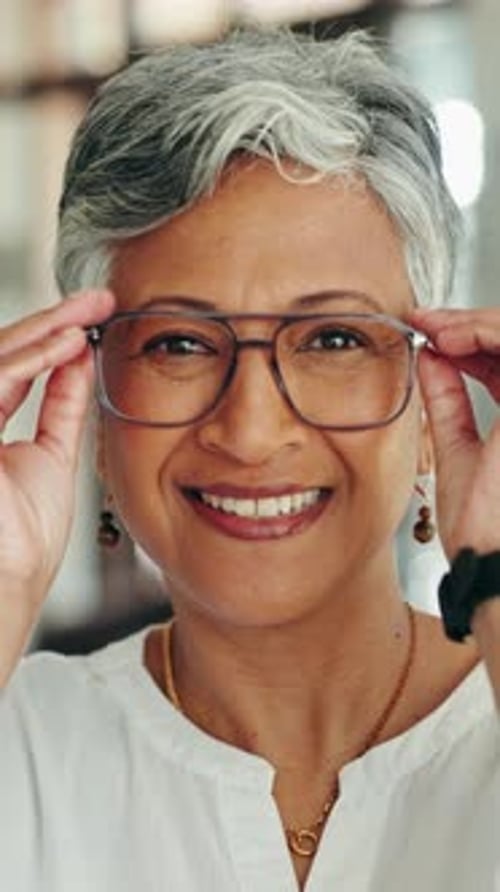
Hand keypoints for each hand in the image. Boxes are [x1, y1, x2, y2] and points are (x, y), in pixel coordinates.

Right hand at [0, 289, 113, 651]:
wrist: (10, 583)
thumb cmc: (24, 540)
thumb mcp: (53, 454)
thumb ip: (63, 405)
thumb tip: (80, 359)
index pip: (12, 368)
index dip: (50, 340)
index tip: (92, 318)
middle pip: (2, 353)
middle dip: (51, 323)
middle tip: (96, 301)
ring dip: (44, 330)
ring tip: (88, 313)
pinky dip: (31, 358)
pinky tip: (67, 342)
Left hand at [408, 307, 499, 560]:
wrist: (491, 564)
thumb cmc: (483, 529)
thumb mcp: (459, 448)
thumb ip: (449, 401)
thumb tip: (432, 359)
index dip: (470, 340)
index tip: (428, 333)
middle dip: (470, 324)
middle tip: (428, 323)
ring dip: (476, 323)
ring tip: (436, 329)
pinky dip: (486, 331)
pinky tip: (453, 336)